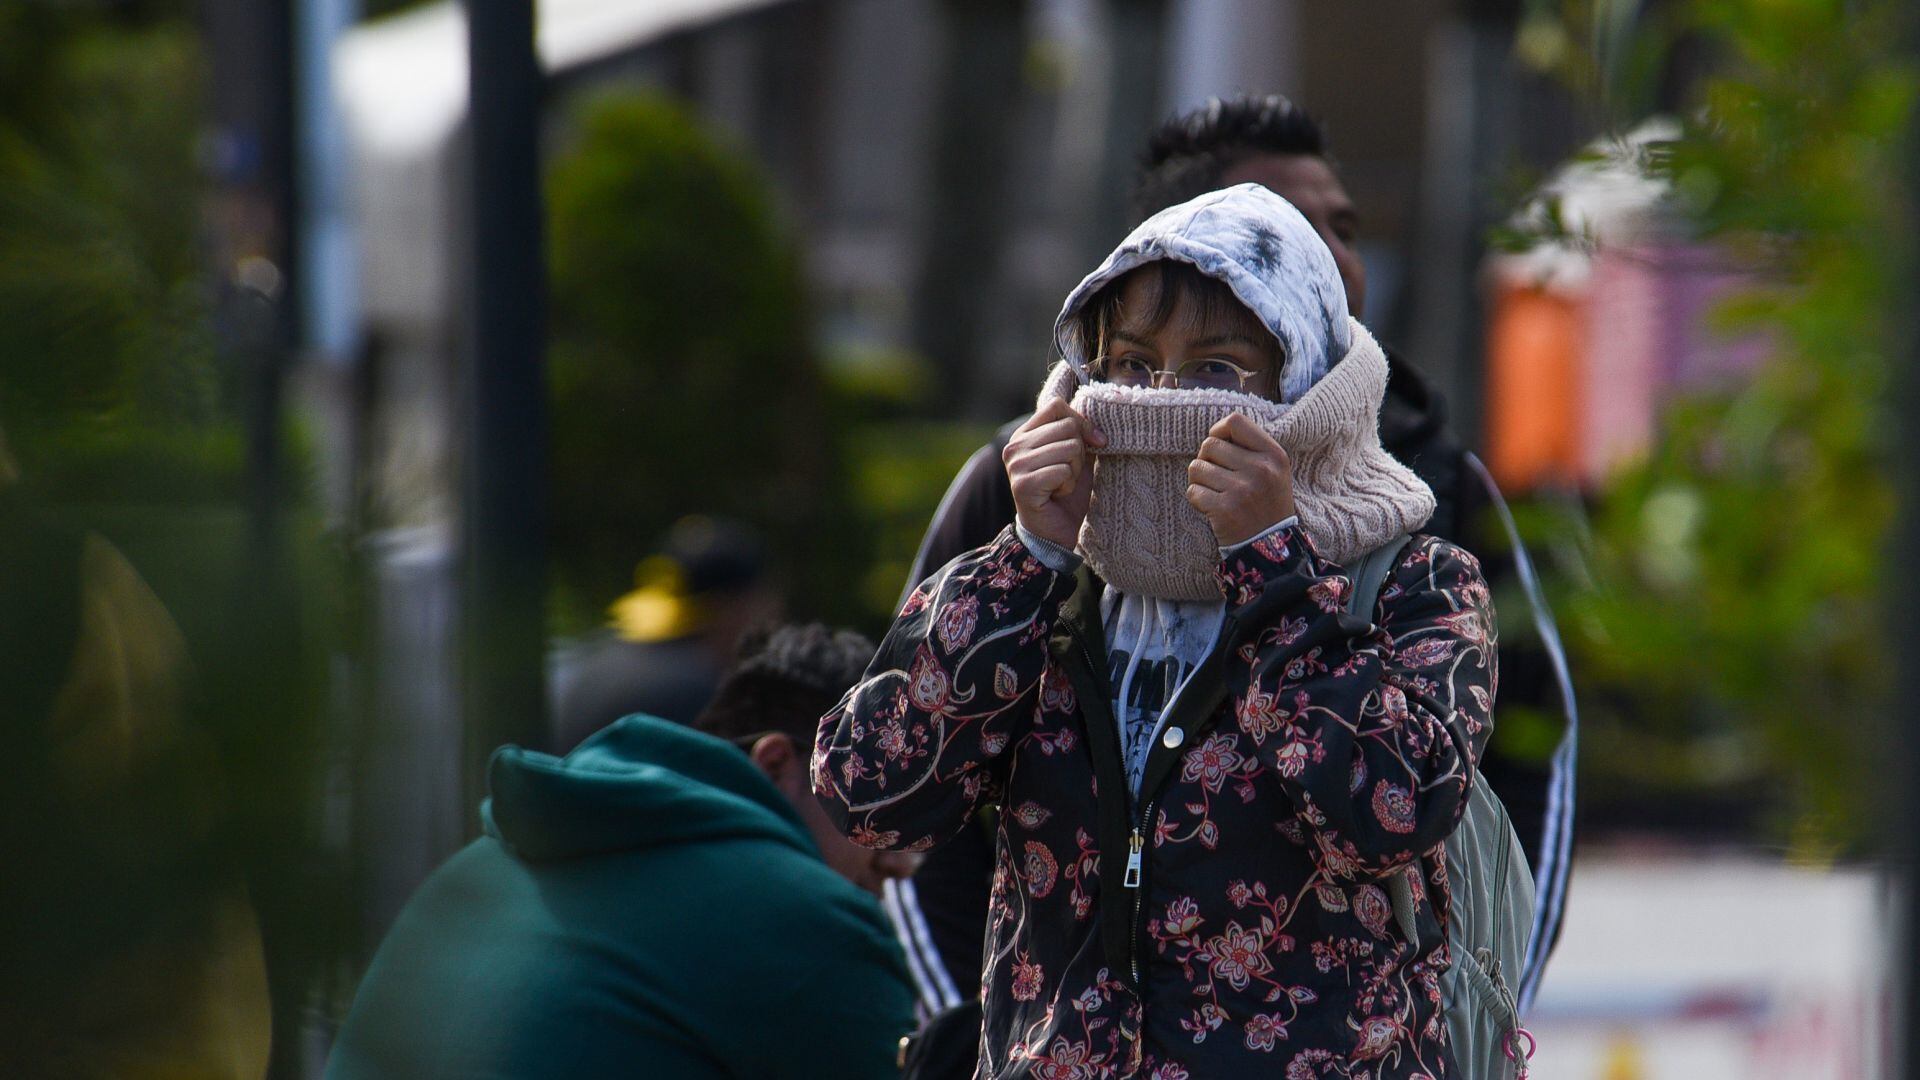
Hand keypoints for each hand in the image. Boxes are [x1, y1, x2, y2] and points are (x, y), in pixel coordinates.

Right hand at [1004, 397, 1107, 549]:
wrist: (1055, 533)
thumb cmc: (1066, 493)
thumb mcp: (1077, 457)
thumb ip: (1081, 434)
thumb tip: (1097, 423)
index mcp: (1024, 434)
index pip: (1056, 406)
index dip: (1081, 422)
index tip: (1094, 442)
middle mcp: (1014, 446)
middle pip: (1067, 427)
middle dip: (1079, 453)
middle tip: (1068, 473)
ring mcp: (1016, 465)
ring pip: (1069, 448)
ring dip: (1074, 471)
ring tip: (1061, 484)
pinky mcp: (1023, 484)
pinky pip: (1063, 470)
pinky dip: (1068, 485)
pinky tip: (1056, 494)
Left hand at [1186, 413, 1296, 546]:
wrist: (1271, 547)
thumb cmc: (1266, 503)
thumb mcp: (1273, 470)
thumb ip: (1250, 448)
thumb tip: (1215, 432)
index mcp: (1274, 455)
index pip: (1235, 422)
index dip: (1219, 431)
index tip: (1220, 446)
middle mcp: (1261, 470)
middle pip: (1210, 444)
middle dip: (1206, 459)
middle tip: (1216, 477)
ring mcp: (1242, 490)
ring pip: (1196, 467)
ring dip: (1199, 480)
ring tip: (1214, 492)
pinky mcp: (1225, 509)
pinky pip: (1193, 491)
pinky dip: (1197, 498)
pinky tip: (1212, 507)